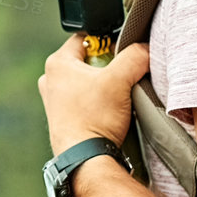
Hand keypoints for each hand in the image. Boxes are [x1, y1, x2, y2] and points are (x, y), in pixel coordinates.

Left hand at [37, 36, 150, 156]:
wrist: (85, 159)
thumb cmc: (94, 119)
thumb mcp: (120, 80)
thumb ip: (135, 57)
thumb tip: (145, 48)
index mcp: (57, 63)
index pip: (86, 37)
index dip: (107, 40)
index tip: (122, 52)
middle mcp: (50, 79)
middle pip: (87, 60)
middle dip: (107, 66)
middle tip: (122, 77)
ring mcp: (54, 100)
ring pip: (86, 81)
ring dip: (103, 86)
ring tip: (117, 97)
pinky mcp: (62, 118)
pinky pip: (83, 100)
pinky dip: (97, 103)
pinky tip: (109, 112)